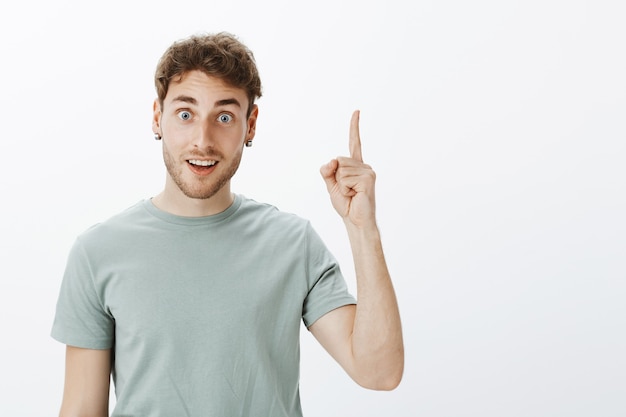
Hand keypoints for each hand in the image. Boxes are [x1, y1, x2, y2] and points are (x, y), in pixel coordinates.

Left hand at [320, 110, 376, 227]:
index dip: (354, 127)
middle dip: (336, 177)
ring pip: (341, 169)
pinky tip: (355, 194)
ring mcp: (368, 171)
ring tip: (351, 193)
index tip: (356, 111)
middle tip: (346, 191)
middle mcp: (364, 166)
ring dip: (340, 185)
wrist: (356, 221)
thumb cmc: (346, 204)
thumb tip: (333, 160)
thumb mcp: (331, 185)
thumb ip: (327, 171)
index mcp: (355, 166)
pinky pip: (345, 177)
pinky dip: (344, 188)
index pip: (355, 143)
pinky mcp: (368, 178)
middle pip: (338, 160)